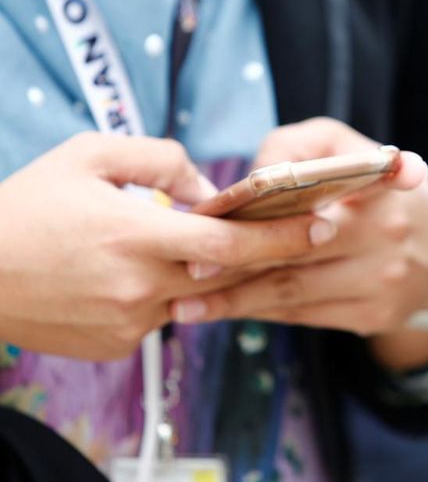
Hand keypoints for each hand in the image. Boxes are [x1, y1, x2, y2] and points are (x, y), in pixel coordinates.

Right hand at [0, 133, 324, 360]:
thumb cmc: (28, 205)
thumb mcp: (92, 156)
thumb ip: (162, 161)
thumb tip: (210, 190)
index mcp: (138, 235)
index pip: (232, 241)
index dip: (283, 235)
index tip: (323, 224)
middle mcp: (140, 286)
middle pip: (225, 272)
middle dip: (262, 253)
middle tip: (300, 233)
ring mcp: (128, 322)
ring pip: (192, 294)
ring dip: (198, 271)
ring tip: (164, 243)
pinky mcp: (115, 346)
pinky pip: (158, 316)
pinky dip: (159, 293)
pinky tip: (124, 273)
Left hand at [171, 118, 427, 368]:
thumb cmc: (379, 190)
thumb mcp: (349, 146)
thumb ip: (299, 147)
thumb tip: (252, 180)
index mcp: (381, 188)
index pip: (323, 195)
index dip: (266, 210)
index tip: (210, 222)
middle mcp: (387, 236)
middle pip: (296, 252)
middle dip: (235, 262)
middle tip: (185, 269)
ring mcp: (384, 283)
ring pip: (295, 291)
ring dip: (236, 299)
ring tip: (186, 304)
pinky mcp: (375, 317)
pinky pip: (306, 315)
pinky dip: (263, 312)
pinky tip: (226, 310)